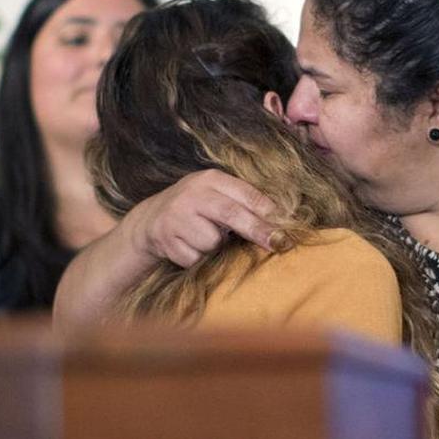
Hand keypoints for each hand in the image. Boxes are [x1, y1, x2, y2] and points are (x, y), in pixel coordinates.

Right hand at [127, 169, 281, 266]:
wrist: (150, 220)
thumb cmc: (196, 209)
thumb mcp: (216, 196)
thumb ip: (243, 203)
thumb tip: (282, 222)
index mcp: (211, 179)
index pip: (246, 194)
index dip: (268, 211)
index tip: (288, 226)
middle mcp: (192, 194)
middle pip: (231, 214)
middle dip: (258, 230)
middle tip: (279, 243)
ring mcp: (177, 216)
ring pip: (212, 242)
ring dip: (215, 248)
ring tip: (204, 238)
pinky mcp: (166, 239)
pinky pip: (195, 258)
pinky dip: (197, 259)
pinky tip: (188, 247)